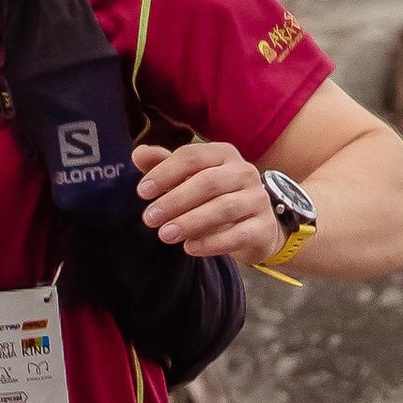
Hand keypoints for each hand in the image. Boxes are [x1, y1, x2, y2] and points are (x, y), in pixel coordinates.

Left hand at [135, 137, 287, 261]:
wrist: (255, 227)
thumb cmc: (214, 198)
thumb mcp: (189, 179)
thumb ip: (165, 166)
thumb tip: (138, 154)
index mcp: (223, 154)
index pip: (192, 156)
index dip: (165, 173)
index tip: (142, 192)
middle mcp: (244, 172)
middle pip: (208, 182)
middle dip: (175, 200)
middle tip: (149, 218)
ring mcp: (258, 199)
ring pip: (223, 208)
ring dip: (190, 222)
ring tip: (165, 235)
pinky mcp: (263, 227)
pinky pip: (238, 235)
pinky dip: (211, 242)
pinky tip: (189, 248)